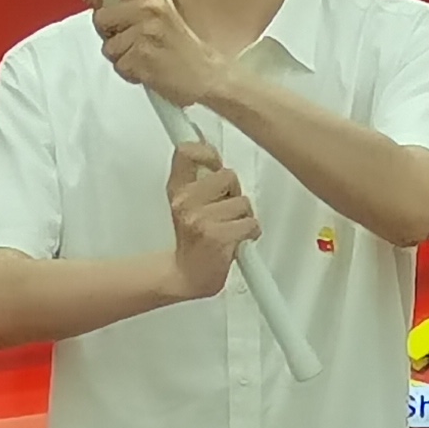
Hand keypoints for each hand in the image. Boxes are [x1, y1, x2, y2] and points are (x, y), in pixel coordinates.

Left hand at [87, 0, 236, 114]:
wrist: (208, 74)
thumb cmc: (181, 47)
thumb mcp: (159, 12)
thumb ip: (129, 2)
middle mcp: (148, 9)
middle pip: (100, 17)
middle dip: (109, 33)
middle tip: (132, 41)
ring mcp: (145, 33)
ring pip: (108, 46)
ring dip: (121, 56)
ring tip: (144, 56)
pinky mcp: (142, 57)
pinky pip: (118, 65)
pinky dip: (130, 72)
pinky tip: (148, 69)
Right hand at [163, 139, 257, 300]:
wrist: (186, 275)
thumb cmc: (193, 239)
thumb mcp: (187, 203)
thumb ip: (200, 178)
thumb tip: (212, 151)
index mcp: (177, 190)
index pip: (186, 152)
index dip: (207, 152)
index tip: (214, 164)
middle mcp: (185, 201)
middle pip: (228, 175)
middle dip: (234, 193)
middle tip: (224, 211)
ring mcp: (200, 219)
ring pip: (243, 202)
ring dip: (243, 217)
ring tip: (229, 229)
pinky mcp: (217, 236)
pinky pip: (250, 223)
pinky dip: (250, 233)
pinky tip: (236, 241)